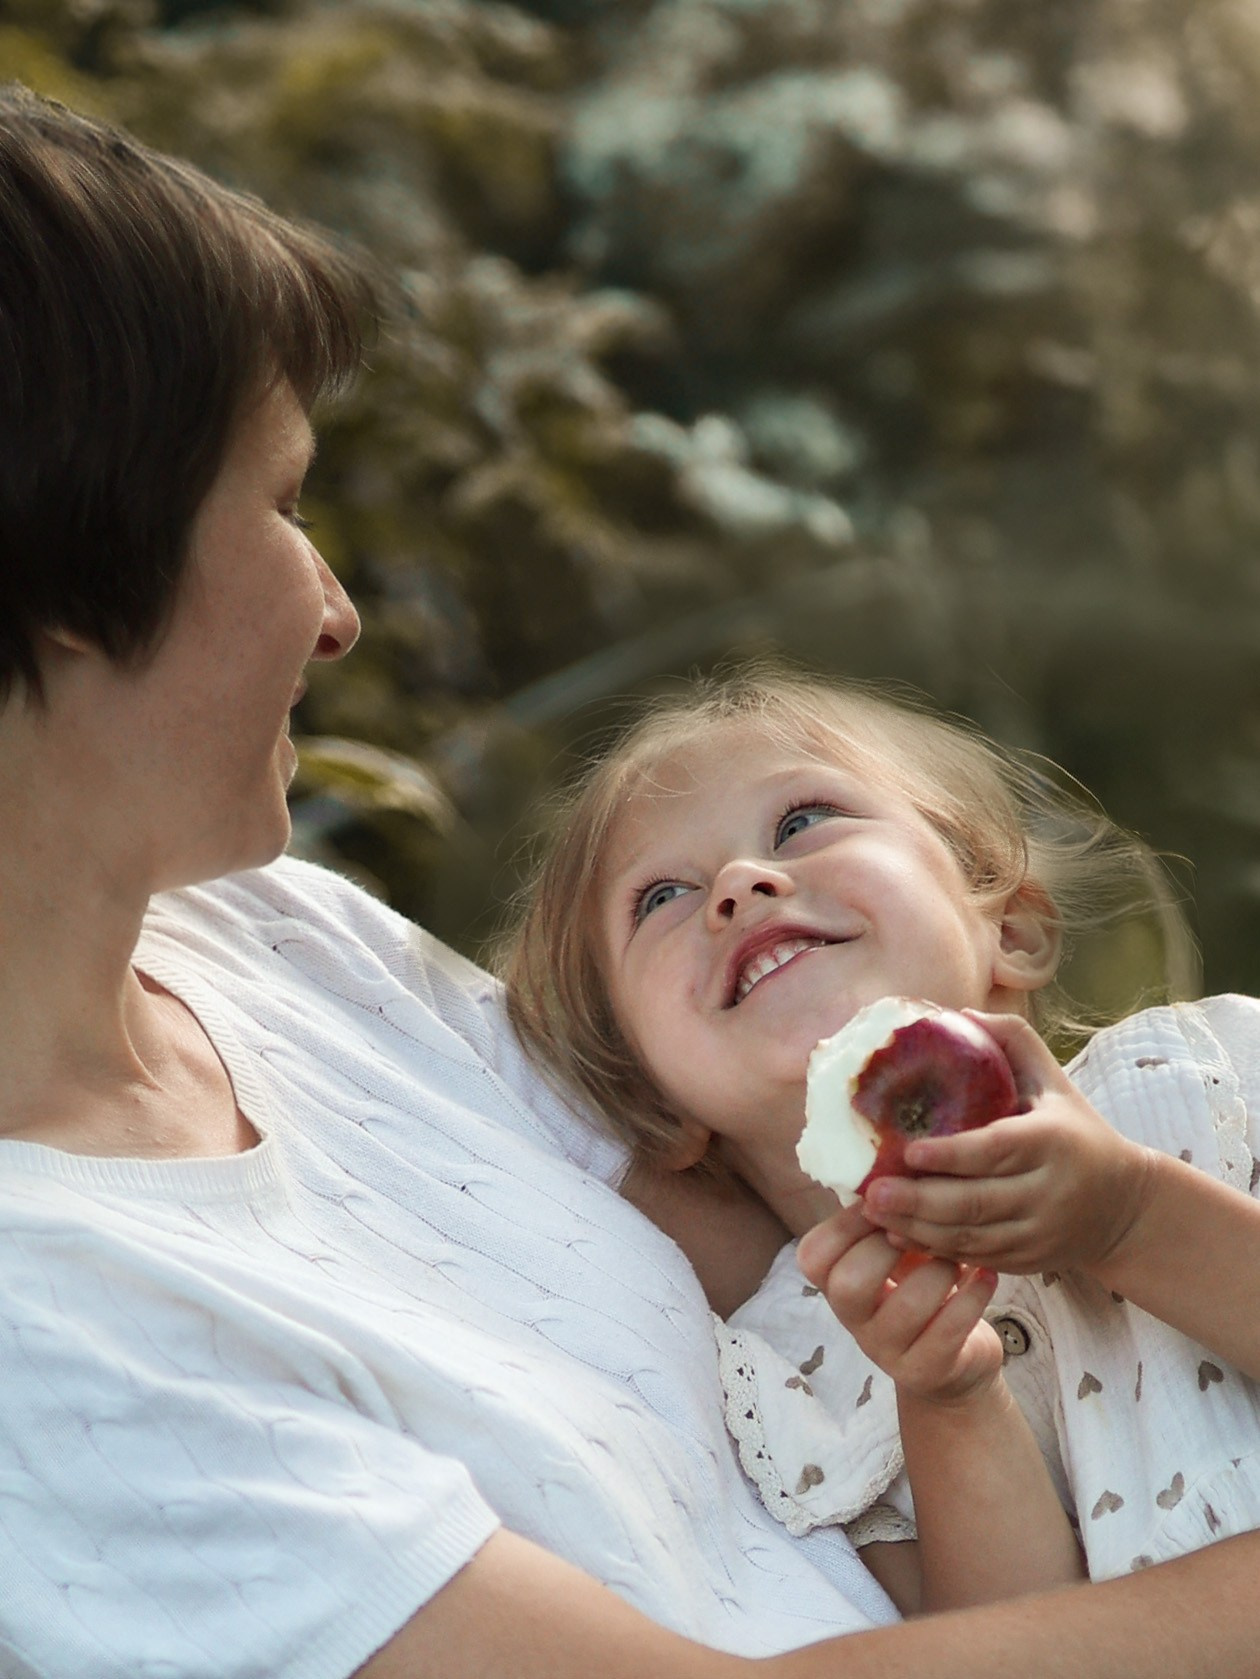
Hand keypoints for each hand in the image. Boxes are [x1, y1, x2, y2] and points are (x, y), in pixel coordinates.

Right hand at [797, 1202, 1004, 1403]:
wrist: (953, 1365)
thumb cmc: (920, 1290)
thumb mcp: (894, 1254)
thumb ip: (884, 1219)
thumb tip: (891, 1162)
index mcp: (836, 1285)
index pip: (814, 1256)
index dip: (848, 1224)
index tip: (887, 1202)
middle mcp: (852, 1321)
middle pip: (850, 1283)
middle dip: (892, 1248)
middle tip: (925, 1233)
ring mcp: (886, 1352)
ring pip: (908, 1305)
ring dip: (942, 1272)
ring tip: (961, 1258)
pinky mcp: (926, 1371)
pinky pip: (949, 1330)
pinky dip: (973, 1295)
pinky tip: (985, 1276)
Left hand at [857, 1011, 1154, 1276]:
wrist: (1125, 1205)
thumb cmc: (1077, 1131)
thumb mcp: (1055, 1082)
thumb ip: (1013, 1043)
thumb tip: (959, 1013)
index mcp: (1053, 1142)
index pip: (997, 1151)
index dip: (952, 1155)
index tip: (909, 1151)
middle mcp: (1048, 1193)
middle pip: (977, 1203)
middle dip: (919, 1201)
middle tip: (872, 1191)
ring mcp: (1038, 1234)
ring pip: (971, 1239)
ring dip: (917, 1230)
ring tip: (873, 1213)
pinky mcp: (1029, 1262)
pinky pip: (976, 1259)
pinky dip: (935, 1250)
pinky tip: (897, 1235)